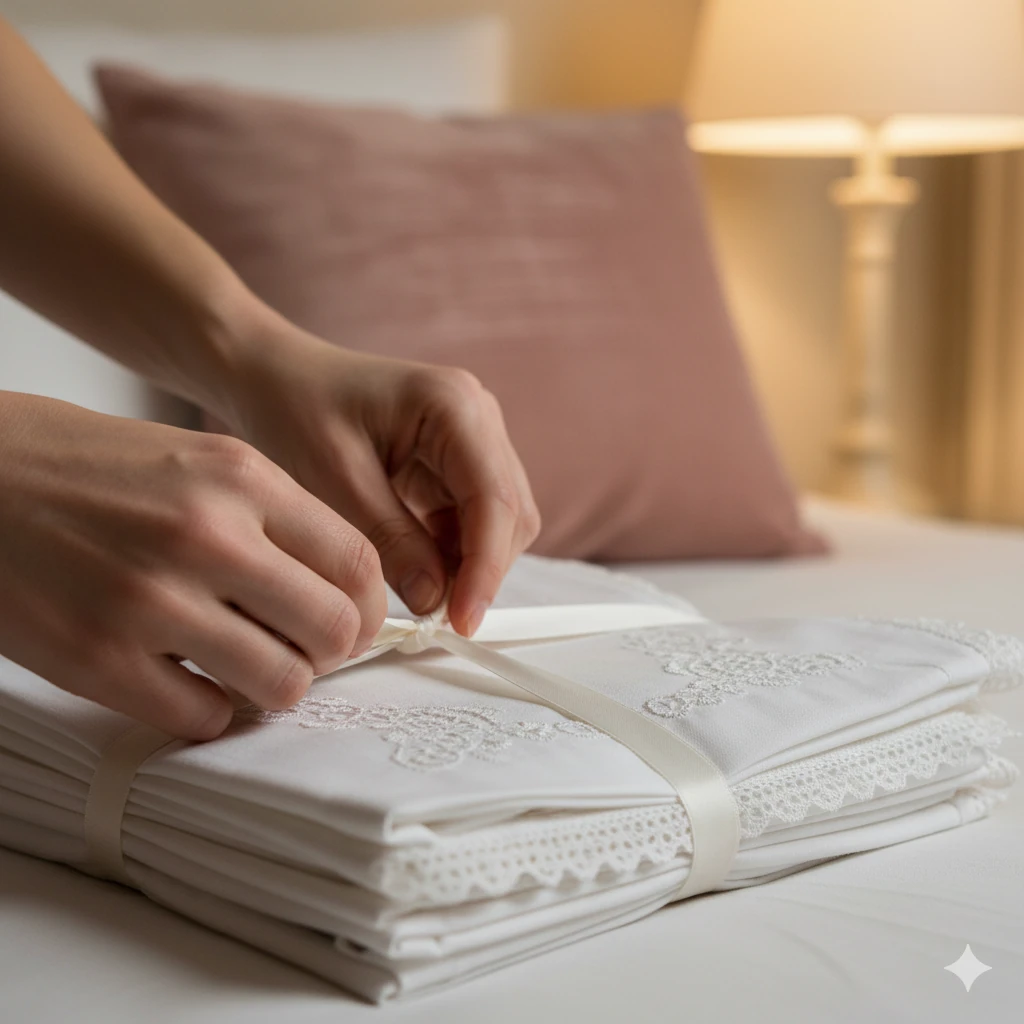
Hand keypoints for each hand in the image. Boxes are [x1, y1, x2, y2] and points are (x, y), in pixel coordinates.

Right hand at [0, 392, 386, 738]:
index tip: (355, 622)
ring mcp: (151, 601)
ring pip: (280, 684)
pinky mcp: (98, 660)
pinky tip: (188, 682)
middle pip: (334, 630)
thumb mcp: (201, 459)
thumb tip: (341, 588)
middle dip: (332, 652)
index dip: (370, 606)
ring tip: (247, 667)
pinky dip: (209, 710)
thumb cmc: (91, 467)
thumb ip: (276, 517)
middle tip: (304, 649)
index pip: (358, 562)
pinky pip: (202, 718)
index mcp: (241, 479)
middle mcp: (207, 536)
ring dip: (275, 685)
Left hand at [219, 316, 540, 636]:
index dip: (485, 568)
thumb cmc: (295, 410)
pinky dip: (450, 553)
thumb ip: (390, 541)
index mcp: (454, 406)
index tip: (461, 621)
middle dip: (480, 569)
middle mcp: (478, 418)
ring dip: (467, 564)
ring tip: (416, 595)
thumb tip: (435, 600)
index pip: (495, 500)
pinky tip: (414, 570)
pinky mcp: (457, 464)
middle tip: (434, 618)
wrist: (272, 379)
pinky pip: (472, 521)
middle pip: (510, 514)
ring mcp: (473, 441)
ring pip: (498, 523)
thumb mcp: (334, 480)